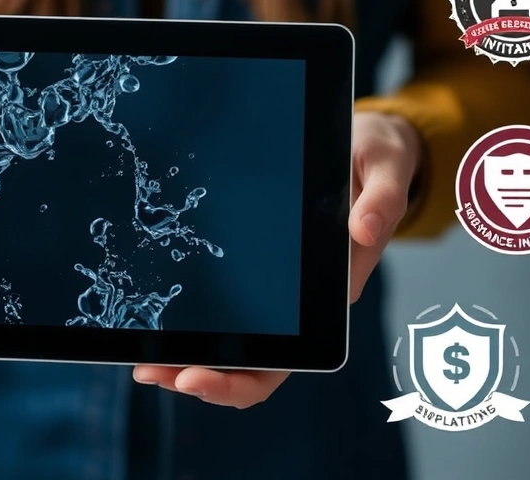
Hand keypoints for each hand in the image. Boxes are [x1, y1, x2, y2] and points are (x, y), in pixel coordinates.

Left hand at [132, 111, 423, 407]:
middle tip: (149, 371)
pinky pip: (226, 312)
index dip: (237, 380)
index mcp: (331, 293)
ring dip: (186, 359)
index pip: (283, 360)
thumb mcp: (386, 165)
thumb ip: (382, 199)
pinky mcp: (264, 272)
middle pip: (248, 366)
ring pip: (232, 347)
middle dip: (195, 377)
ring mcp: (281, 293)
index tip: (193, 377)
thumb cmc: (379, 161)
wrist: (370, 149)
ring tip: (143, 362)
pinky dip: (190, 326)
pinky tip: (154, 324)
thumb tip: (364, 228)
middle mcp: (302, 304)